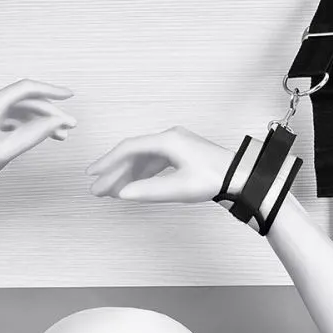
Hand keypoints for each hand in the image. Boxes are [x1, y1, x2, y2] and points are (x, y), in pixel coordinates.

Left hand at [0, 78, 76, 178]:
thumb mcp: (8, 148)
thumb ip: (34, 133)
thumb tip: (57, 123)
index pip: (27, 89)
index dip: (50, 90)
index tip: (67, 96)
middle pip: (26, 101)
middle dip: (49, 113)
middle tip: (66, 125)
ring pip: (21, 110)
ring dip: (40, 120)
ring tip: (58, 134)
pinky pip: (12, 117)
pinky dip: (28, 124)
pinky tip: (39, 133)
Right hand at [86, 127, 227, 203]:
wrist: (239, 176)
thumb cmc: (214, 179)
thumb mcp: (179, 188)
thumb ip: (149, 191)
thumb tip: (122, 193)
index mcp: (166, 141)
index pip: (128, 149)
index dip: (108, 162)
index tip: (92, 174)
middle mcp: (168, 139)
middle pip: (133, 154)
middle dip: (114, 173)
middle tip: (97, 189)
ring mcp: (175, 145)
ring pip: (142, 159)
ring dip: (126, 175)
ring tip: (111, 191)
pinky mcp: (181, 154)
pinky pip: (154, 162)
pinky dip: (141, 174)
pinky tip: (132, 186)